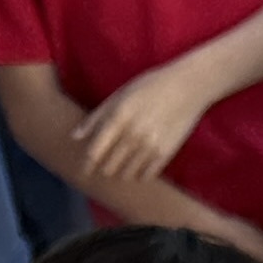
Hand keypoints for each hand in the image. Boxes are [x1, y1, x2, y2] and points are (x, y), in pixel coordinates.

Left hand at [72, 58, 215, 191]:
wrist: (188, 86)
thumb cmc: (149, 87)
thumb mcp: (120, 95)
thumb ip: (97, 117)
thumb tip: (75, 137)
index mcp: (118, 118)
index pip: (95, 152)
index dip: (86, 165)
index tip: (84, 171)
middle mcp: (133, 134)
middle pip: (108, 168)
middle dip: (104, 169)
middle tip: (105, 166)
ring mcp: (150, 145)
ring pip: (126, 175)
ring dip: (121, 172)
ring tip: (123, 165)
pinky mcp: (166, 153)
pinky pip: (145, 176)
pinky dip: (139, 174)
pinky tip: (140, 164)